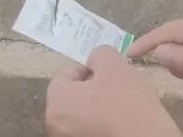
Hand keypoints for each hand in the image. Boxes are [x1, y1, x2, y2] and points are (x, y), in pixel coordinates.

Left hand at [45, 47, 181, 136]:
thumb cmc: (126, 101)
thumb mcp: (115, 65)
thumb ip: (99, 54)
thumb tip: (95, 60)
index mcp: (57, 103)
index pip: (64, 75)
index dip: (86, 67)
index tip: (107, 69)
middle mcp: (56, 126)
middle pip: (70, 95)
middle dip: (91, 86)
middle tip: (115, 83)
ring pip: (81, 112)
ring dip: (97, 104)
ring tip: (120, 102)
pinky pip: (88, 127)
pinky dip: (100, 121)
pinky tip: (120, 119)